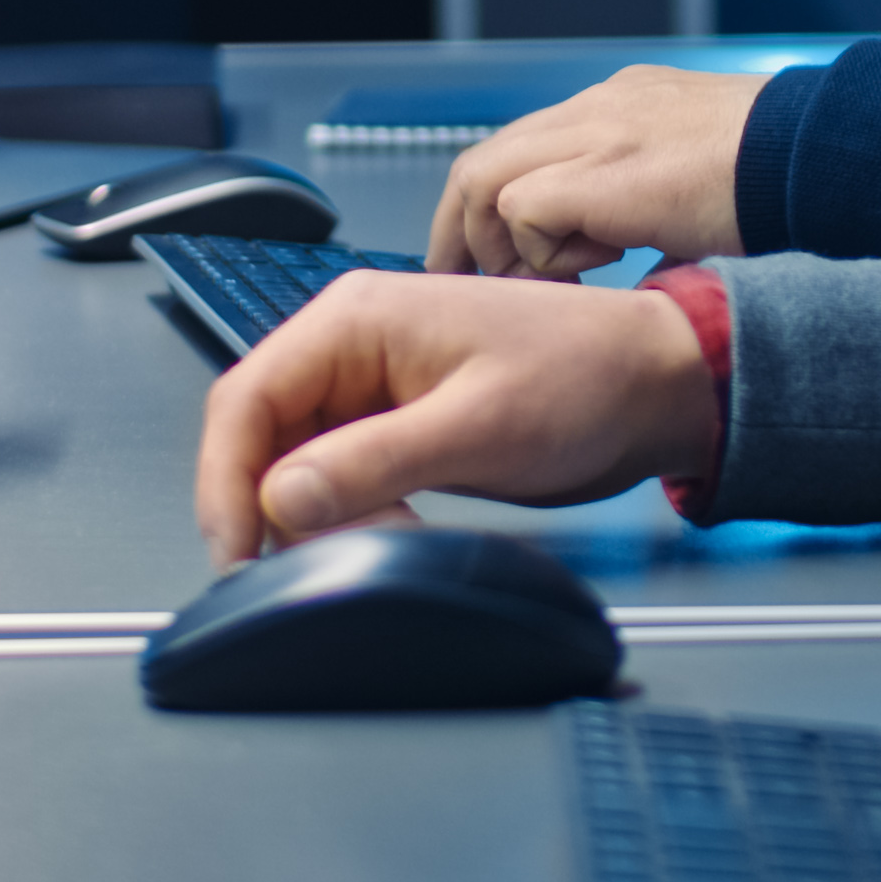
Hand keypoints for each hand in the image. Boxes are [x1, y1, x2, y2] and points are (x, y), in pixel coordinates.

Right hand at [191, 271, 719, 568]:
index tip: (235, 550)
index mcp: (355, 320)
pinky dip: (350, 514)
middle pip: (261, 435)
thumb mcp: (476, 426)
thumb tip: (278, 498)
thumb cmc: (585, 377)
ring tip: (377, 540)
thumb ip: (370, 462)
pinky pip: (339, 475)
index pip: (245, 398)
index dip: (225, 481)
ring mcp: (373, 386)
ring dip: (317, 516)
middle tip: (310, 562)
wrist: (654, 387)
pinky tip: (391, 533)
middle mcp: (352, 346)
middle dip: (272, 505)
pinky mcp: (398, 425)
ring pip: (297, 463)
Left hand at [425, 66, 761, 275]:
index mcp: (624, 106)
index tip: (493, 259)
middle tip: (464, 284)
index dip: (492, 209)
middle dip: (461, 231)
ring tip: (537, 287)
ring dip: (495, 246)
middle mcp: (599, 108)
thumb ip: (652, 206)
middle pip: (483, 160)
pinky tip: (593, 269)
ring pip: (482, 179)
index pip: (523, 147)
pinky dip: (538, 252)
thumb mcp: (700, 185)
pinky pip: (520, 209)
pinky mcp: (601, 170)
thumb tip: (626, 260)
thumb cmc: (784, 180)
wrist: (821, 156)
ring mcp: (596, 131)